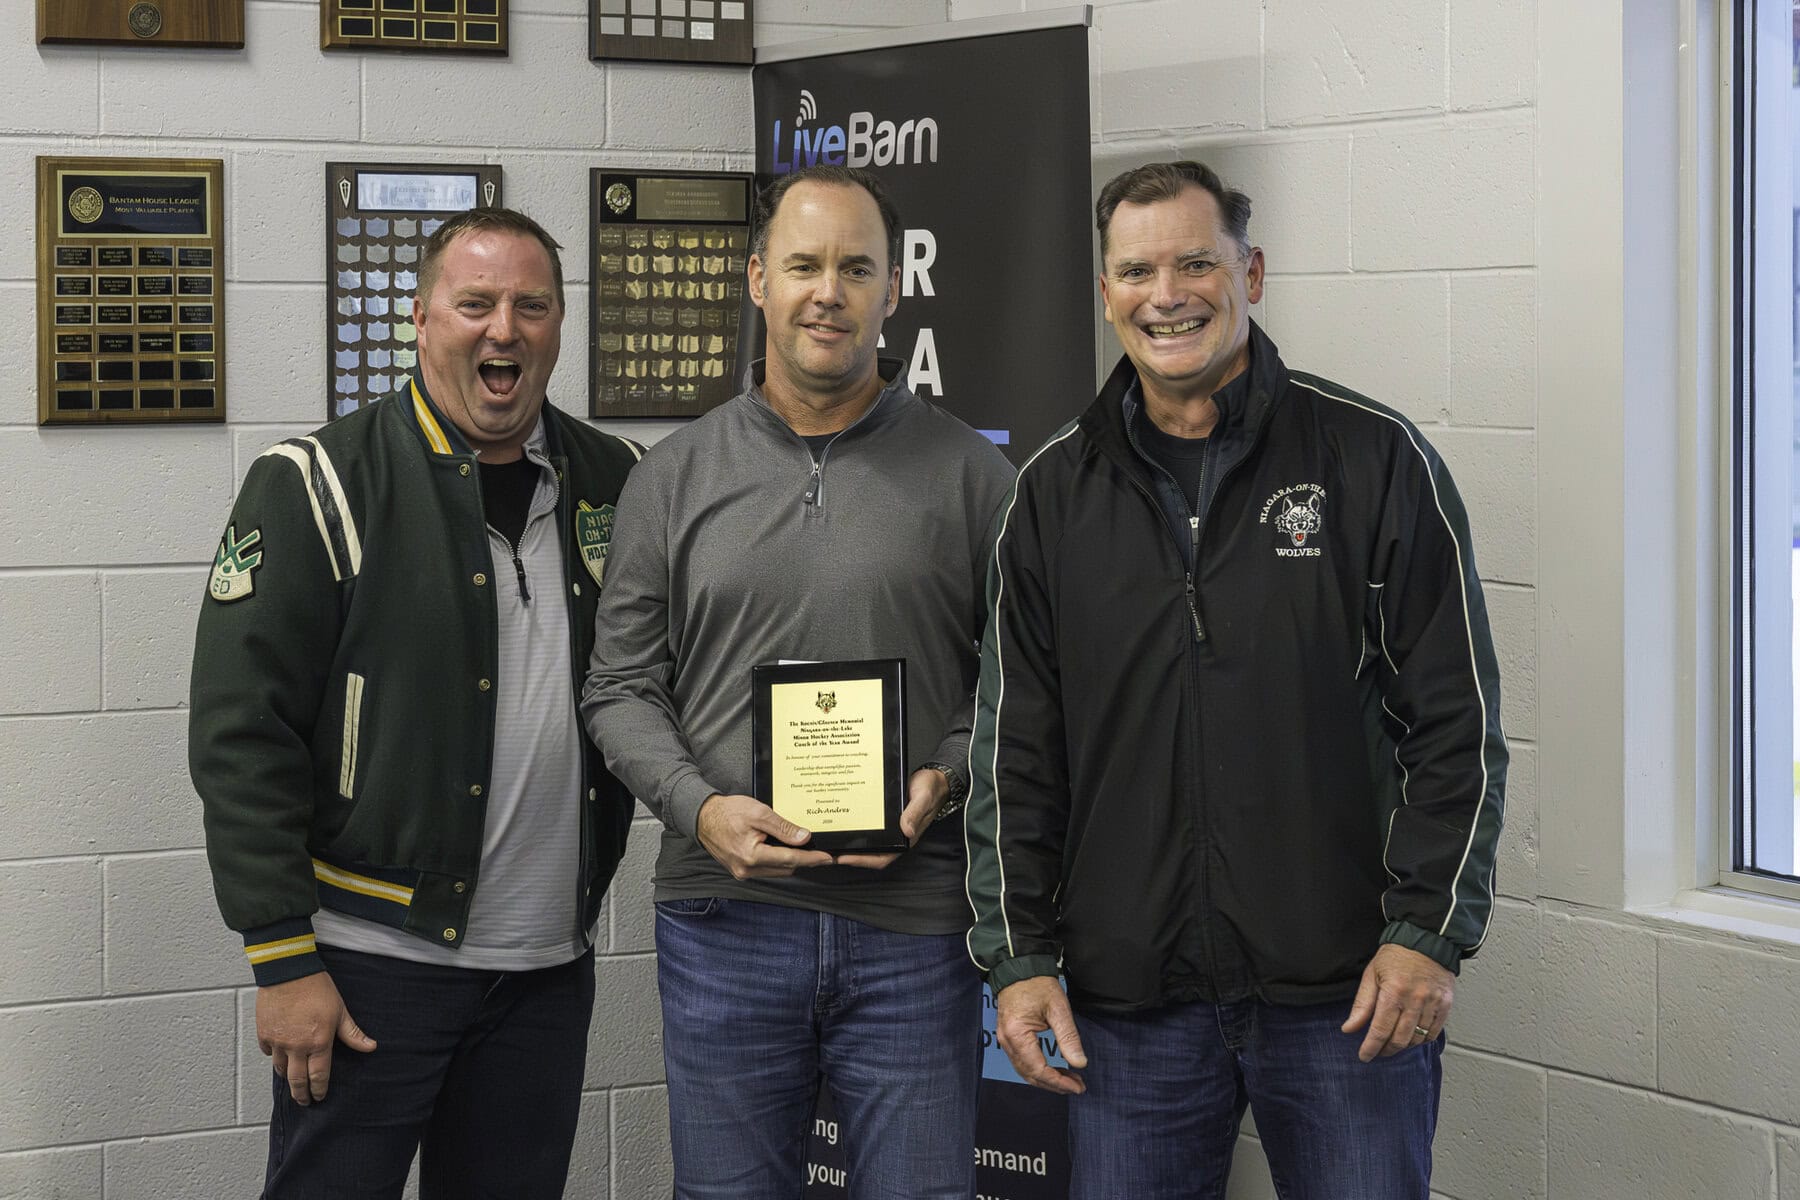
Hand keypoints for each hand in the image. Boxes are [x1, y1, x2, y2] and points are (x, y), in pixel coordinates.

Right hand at [256, 971, 376, 1104]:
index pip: (319, 1076)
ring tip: (292, 1082)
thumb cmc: (316, 988)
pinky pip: (268, 1052)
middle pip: (297, 1080)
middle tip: (304, 1101)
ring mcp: (277, 1042)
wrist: (289, 971)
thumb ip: (352, 1033)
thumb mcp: (340, 1011)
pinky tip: (279, 1056)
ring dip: (287, 1078)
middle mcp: (296, 1047)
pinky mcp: (264, 1033)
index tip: (319, 1096)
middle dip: (301, 1094)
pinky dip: (274, 1057)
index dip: (319, 1089)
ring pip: (280, 1069)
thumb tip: (370, 1047)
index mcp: (318, 1042)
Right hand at [695, 792, 833, 878]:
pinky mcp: (740, 871)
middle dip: (803, 860)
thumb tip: (804, 838)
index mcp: (752, 856)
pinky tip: (782, 849)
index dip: (812, 858)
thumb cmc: (727, 812)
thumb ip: (782, 827)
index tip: (827, 858)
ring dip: (790, 861)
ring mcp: (743, 872)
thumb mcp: (759, 813)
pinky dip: (777, 861)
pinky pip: (766, 869)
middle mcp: (747, 869)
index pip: (791, 860)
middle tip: (818, 849)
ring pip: (777, 871)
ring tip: (801, 847)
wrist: (702, 817)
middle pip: (786, 868)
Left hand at [833, 767, 948, 869]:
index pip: (881, 857)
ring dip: (851, 845)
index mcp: (905, 838)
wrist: (935, 779)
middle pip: (870, 854)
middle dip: (850, 856)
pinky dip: (856, 830)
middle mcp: (896, 836)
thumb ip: (914, 813)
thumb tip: (906, 829)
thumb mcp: (923, 798)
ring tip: (831, 842)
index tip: (843, 858)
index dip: (861, 861)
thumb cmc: (930, 789)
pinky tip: (843, 824)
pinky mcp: (885, 818)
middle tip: (828, 852)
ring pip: (868, 843)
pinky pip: (869, 829)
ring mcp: (890, 828)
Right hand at [995, 976, 1088, 1094]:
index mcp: (1017, 1034)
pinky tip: (1055, 1069)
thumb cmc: (1037, 984)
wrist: (1019, 968)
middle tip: (1077, 1086)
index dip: (1059, 1082)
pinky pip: (1022, 1062)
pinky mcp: (1008, 1037)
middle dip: (1054, 1084)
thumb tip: (1080, 1063)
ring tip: (1070, 1079)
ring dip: (1047, 1079)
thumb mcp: (1058, 1009)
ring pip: (1025, 1071)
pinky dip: (1039, 1069)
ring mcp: (1005, 1040)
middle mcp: (1007, 1041)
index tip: (1077, 1086)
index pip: (1038, 1069)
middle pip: (1030, 1075)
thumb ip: (1069, 1038)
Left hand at [1341, 943, 1455, 1061]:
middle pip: (1399, 1039)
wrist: (1426, 940)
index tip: (1364, 1056)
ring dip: (1403, 1046)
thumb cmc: (1396, 956)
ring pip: (1417, 1038)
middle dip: (1386, 1050)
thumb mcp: (1372, 975)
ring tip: (1393, 1043)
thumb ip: (1361, 1004)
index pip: (1380, 1030)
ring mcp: (1433, 1003)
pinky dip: (1422, 1039)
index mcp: (1393, 992)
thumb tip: (1349, 1028)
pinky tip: (1412, 1036)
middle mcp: (1415, 1000)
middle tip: (1378, 1051)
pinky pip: (1433, 1032)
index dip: (1371, 1047)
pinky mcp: (1445, 1005)